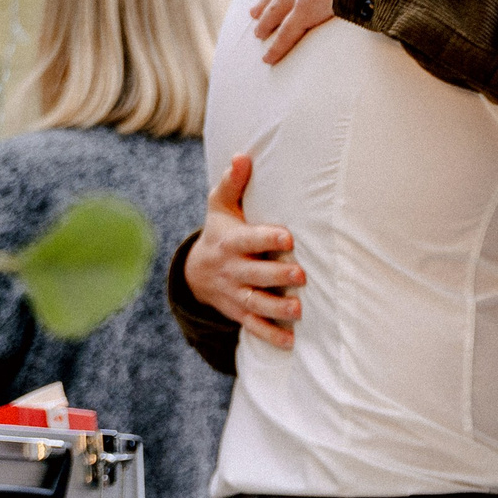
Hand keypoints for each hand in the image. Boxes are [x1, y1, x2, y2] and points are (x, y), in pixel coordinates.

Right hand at [190, 156, 304, 350]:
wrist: (196, 271)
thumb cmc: (221, 230)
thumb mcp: (220, 206)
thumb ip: (233, 183)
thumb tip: (243, 156)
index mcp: (230, 242)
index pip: (248, 240)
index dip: (267, 239)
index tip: (288, 238)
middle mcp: (231, 269)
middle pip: (254, 274)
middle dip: (276, 276)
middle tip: (301, 276)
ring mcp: (234, 293)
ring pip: (255, 303)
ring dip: (277, 309)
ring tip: (299, 311)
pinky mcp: (238, 311)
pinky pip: (252, 325)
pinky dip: (270, 335)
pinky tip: (291, 341)